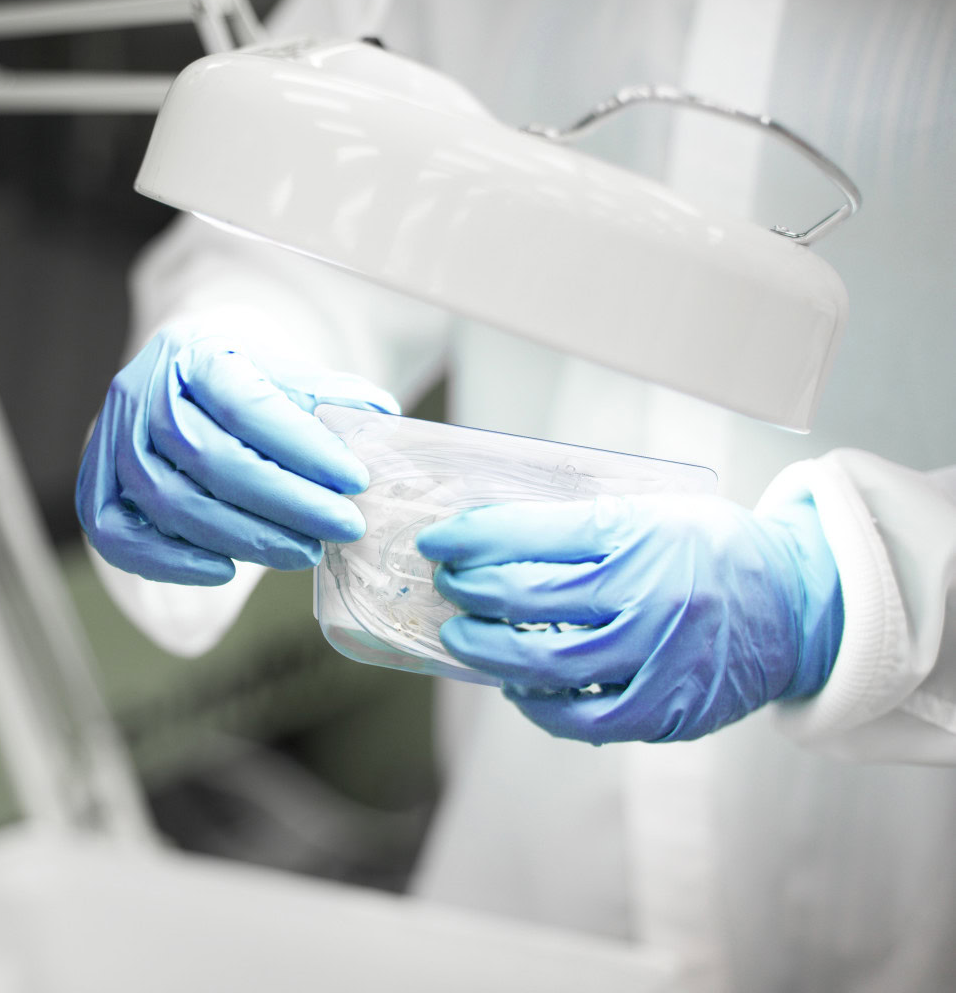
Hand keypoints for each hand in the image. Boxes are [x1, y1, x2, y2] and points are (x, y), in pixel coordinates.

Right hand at [76, 322, 398, 584]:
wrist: (183, 385)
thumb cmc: (248, 385)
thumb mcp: (290, 375)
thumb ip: (331, 398)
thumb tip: (384, 422)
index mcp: (195, 353)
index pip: (247, 404)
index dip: (303, 448)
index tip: (356, 481)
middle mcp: (142, 392)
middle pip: (208, 458)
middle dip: (286, 502)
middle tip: (343, 527)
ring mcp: (109, 441)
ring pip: (169, 501)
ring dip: (244, 538)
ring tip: (307, 552)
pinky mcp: (97, 487)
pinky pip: (118, 537)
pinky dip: (170, 563)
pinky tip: (227, 572)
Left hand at [416, 494, 842, 742]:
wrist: (797, 605)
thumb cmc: (715, 551)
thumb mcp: (653, 513)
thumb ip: (580, 529)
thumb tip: (494, 542)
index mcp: (642, 535)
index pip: (533, 534)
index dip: (473, 538)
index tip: (438, 541)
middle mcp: (649, 597)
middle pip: (529, 600)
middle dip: (471, 593)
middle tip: (446, 587)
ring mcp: (659, 659)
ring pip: (548, 666)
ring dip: (489, 652)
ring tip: (462, 637)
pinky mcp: (668, 710)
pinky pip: (585, 720)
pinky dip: (540, 706)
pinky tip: (517, 687)